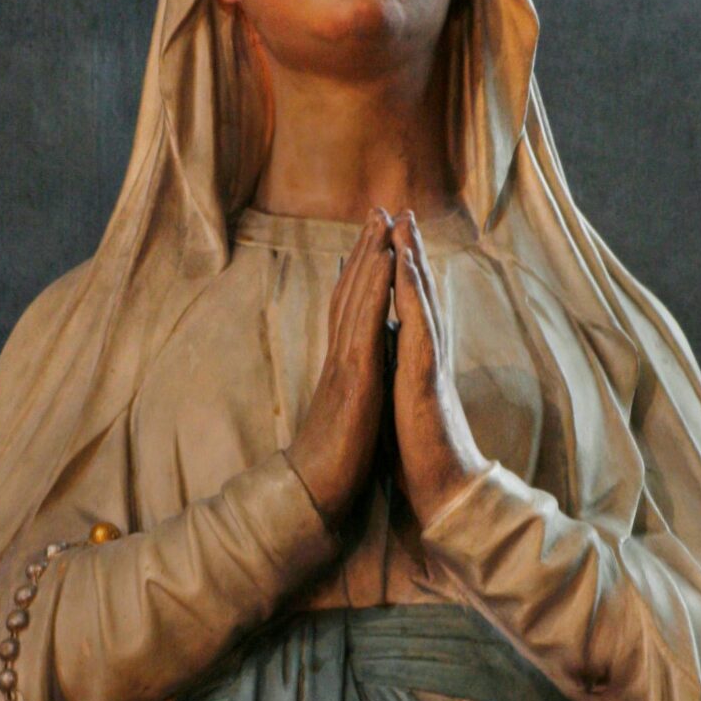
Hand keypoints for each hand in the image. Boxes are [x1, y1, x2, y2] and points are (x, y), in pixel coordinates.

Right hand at [287, 211, 394, 527]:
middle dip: (365, 250)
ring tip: (381, 220)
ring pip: (355, 297)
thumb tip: (369, 369)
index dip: (362, 274)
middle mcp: (341, 355)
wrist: (315, 489)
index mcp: (344, 365)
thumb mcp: (353, 410)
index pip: (352, 309)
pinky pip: (364, 321)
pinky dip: (374, 286)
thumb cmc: (334, 457)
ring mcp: (345, 361)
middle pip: (350, 291)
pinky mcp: (354, 375)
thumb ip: (358, 384)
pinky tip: (385, 261)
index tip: (374, 242)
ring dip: (369, 255)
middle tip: (376, 211)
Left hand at [391, 213, 488, 526]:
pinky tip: (404, 269)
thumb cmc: (425, 457)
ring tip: (403, 224)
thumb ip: (399, 379)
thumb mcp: (402, 407)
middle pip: (420, 295)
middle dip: (409, 252)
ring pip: (423, 304)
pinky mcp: (425, 382)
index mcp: (417, 364)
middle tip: (399, 212)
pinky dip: (412, 296)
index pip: (410, 310)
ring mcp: (429, 367)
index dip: (401, 274)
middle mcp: (427, 358)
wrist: (445, 495)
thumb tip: (388, 361)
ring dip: (413, 262)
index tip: (389, 240)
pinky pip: (419, 329)